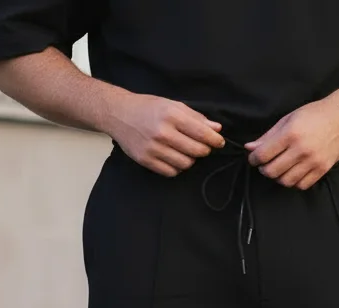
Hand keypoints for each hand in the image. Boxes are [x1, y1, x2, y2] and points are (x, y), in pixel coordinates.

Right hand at [106, 93, 224, 176]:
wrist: (119, 114)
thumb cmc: (148, 108)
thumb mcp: (172, 105)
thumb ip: (195, 117)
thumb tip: (216, 129)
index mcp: (171, 115)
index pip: (201, 134)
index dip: (214, 140)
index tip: (219, 142)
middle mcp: (162, 132)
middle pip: (196, 151)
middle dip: (203, 150)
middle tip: (200, 147)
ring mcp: (153, 148)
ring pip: (185, 164)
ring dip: (189, 160)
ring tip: (184, 151)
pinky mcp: (146, 160)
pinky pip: (171, 172)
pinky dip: (176, 167)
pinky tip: (173, 157)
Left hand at [245, 99, 338, 189]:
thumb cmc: (313, 115)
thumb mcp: (288, 120)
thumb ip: (268, 136)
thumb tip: (250, 148)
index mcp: (290, 134)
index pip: (264, 155)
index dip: (254, 159)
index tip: (254, 158)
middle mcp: (301, 149)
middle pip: (272, 171)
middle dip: (264, 170)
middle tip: (265, 165)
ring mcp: (313, 161)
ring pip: (286, 181)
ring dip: (278, 177)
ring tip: (279, 169)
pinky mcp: (322, 169)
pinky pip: (302, 185)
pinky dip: (294, 182)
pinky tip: (292, 173)